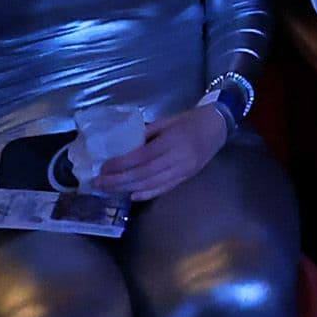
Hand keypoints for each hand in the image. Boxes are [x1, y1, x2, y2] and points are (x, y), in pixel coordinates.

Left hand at [89, 102, 228, 202]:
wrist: (218, 127)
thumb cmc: (191, 120)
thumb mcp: (168, 121)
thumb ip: (147, 133)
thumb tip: (124, 146)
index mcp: (173, 139)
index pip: (143, 156)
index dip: (122, 164)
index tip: (103, 167)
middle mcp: (179, 157)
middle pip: (145, 173)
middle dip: (119, 180)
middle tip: (99, 183)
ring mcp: (184, 170)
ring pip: (152, 184)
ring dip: (128, 188)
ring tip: (109, 190)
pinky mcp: (187, 177)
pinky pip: (165, 188)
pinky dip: (147, 194)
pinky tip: (132, 196)